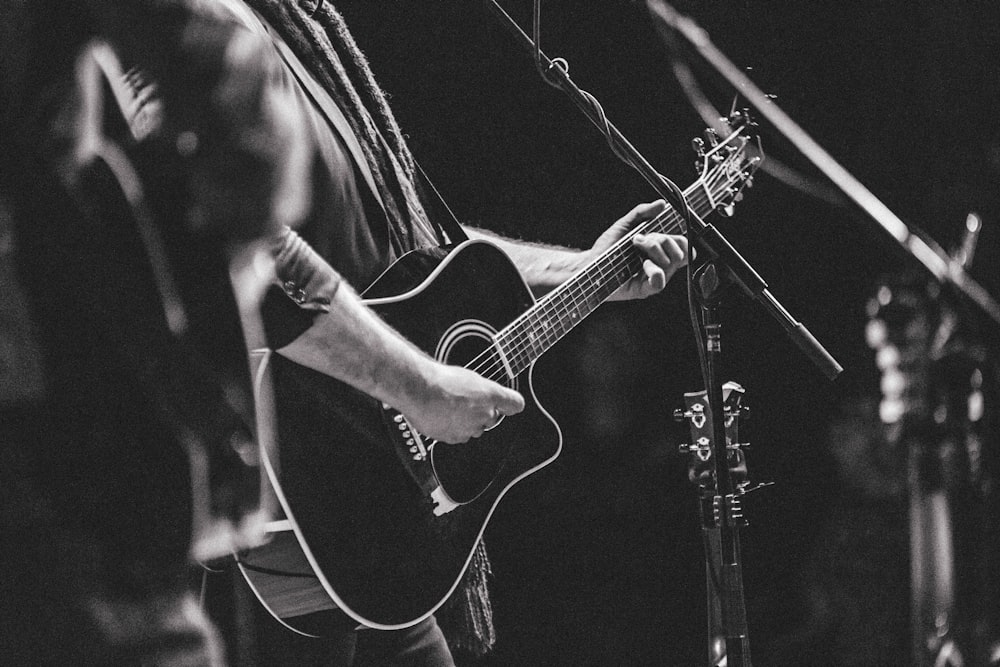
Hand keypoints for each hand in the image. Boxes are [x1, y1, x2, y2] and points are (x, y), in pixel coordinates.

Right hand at [400, 363, 524, 443]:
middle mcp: (484, 414)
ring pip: (475, 428)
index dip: (511, 404)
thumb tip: (482, 394)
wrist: (419, 391)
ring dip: (467, 422)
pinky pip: (459, 436)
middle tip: (465, 402)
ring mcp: (471, 428)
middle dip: (481, 412)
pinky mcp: (456, 438)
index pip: (515, 403)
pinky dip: (453, 429)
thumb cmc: (439, 380)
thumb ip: (481, 389)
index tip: (509, 405)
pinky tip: (443, 417)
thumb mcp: (467, 376)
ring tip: (450, 408)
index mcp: (490, 394)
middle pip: (491, 417)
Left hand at [591, 200, 689, 300]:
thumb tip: (662, 204)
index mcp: (660, 251)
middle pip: (678, 252)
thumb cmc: (608, 247)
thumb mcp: (625, 224)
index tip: (659, 233)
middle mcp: (659, 264)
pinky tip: (642, 265)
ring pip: (669, 264)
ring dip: (652, 251)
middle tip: (639, 241)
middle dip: (660, 241)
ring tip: (635, 250)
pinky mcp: (644, 289)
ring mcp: (653, 277)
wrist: (590, 263)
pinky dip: (654, 271)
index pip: (684, 247)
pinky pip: (660, 282)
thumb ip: (642, 213)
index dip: (679, 240)